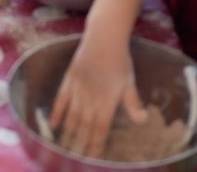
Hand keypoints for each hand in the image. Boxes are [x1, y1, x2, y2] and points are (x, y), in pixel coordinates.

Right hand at [52, 36, 145, 157]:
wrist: (104, 36)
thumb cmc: (120, 60)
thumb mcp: (130, 82)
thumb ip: (133, 103)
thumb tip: (142, 121)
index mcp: (107, 100)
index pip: (100, 129)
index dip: (96, 145)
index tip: (92, 159)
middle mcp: (91, 97)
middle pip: (84, 127)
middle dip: (80, 145)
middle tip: (75, 159)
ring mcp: (78, 89)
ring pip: (72, 116)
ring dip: (68, 133)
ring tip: (64, 148)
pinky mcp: (70, 79)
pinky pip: (61, 100)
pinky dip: (57, 113)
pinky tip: (54, 126)